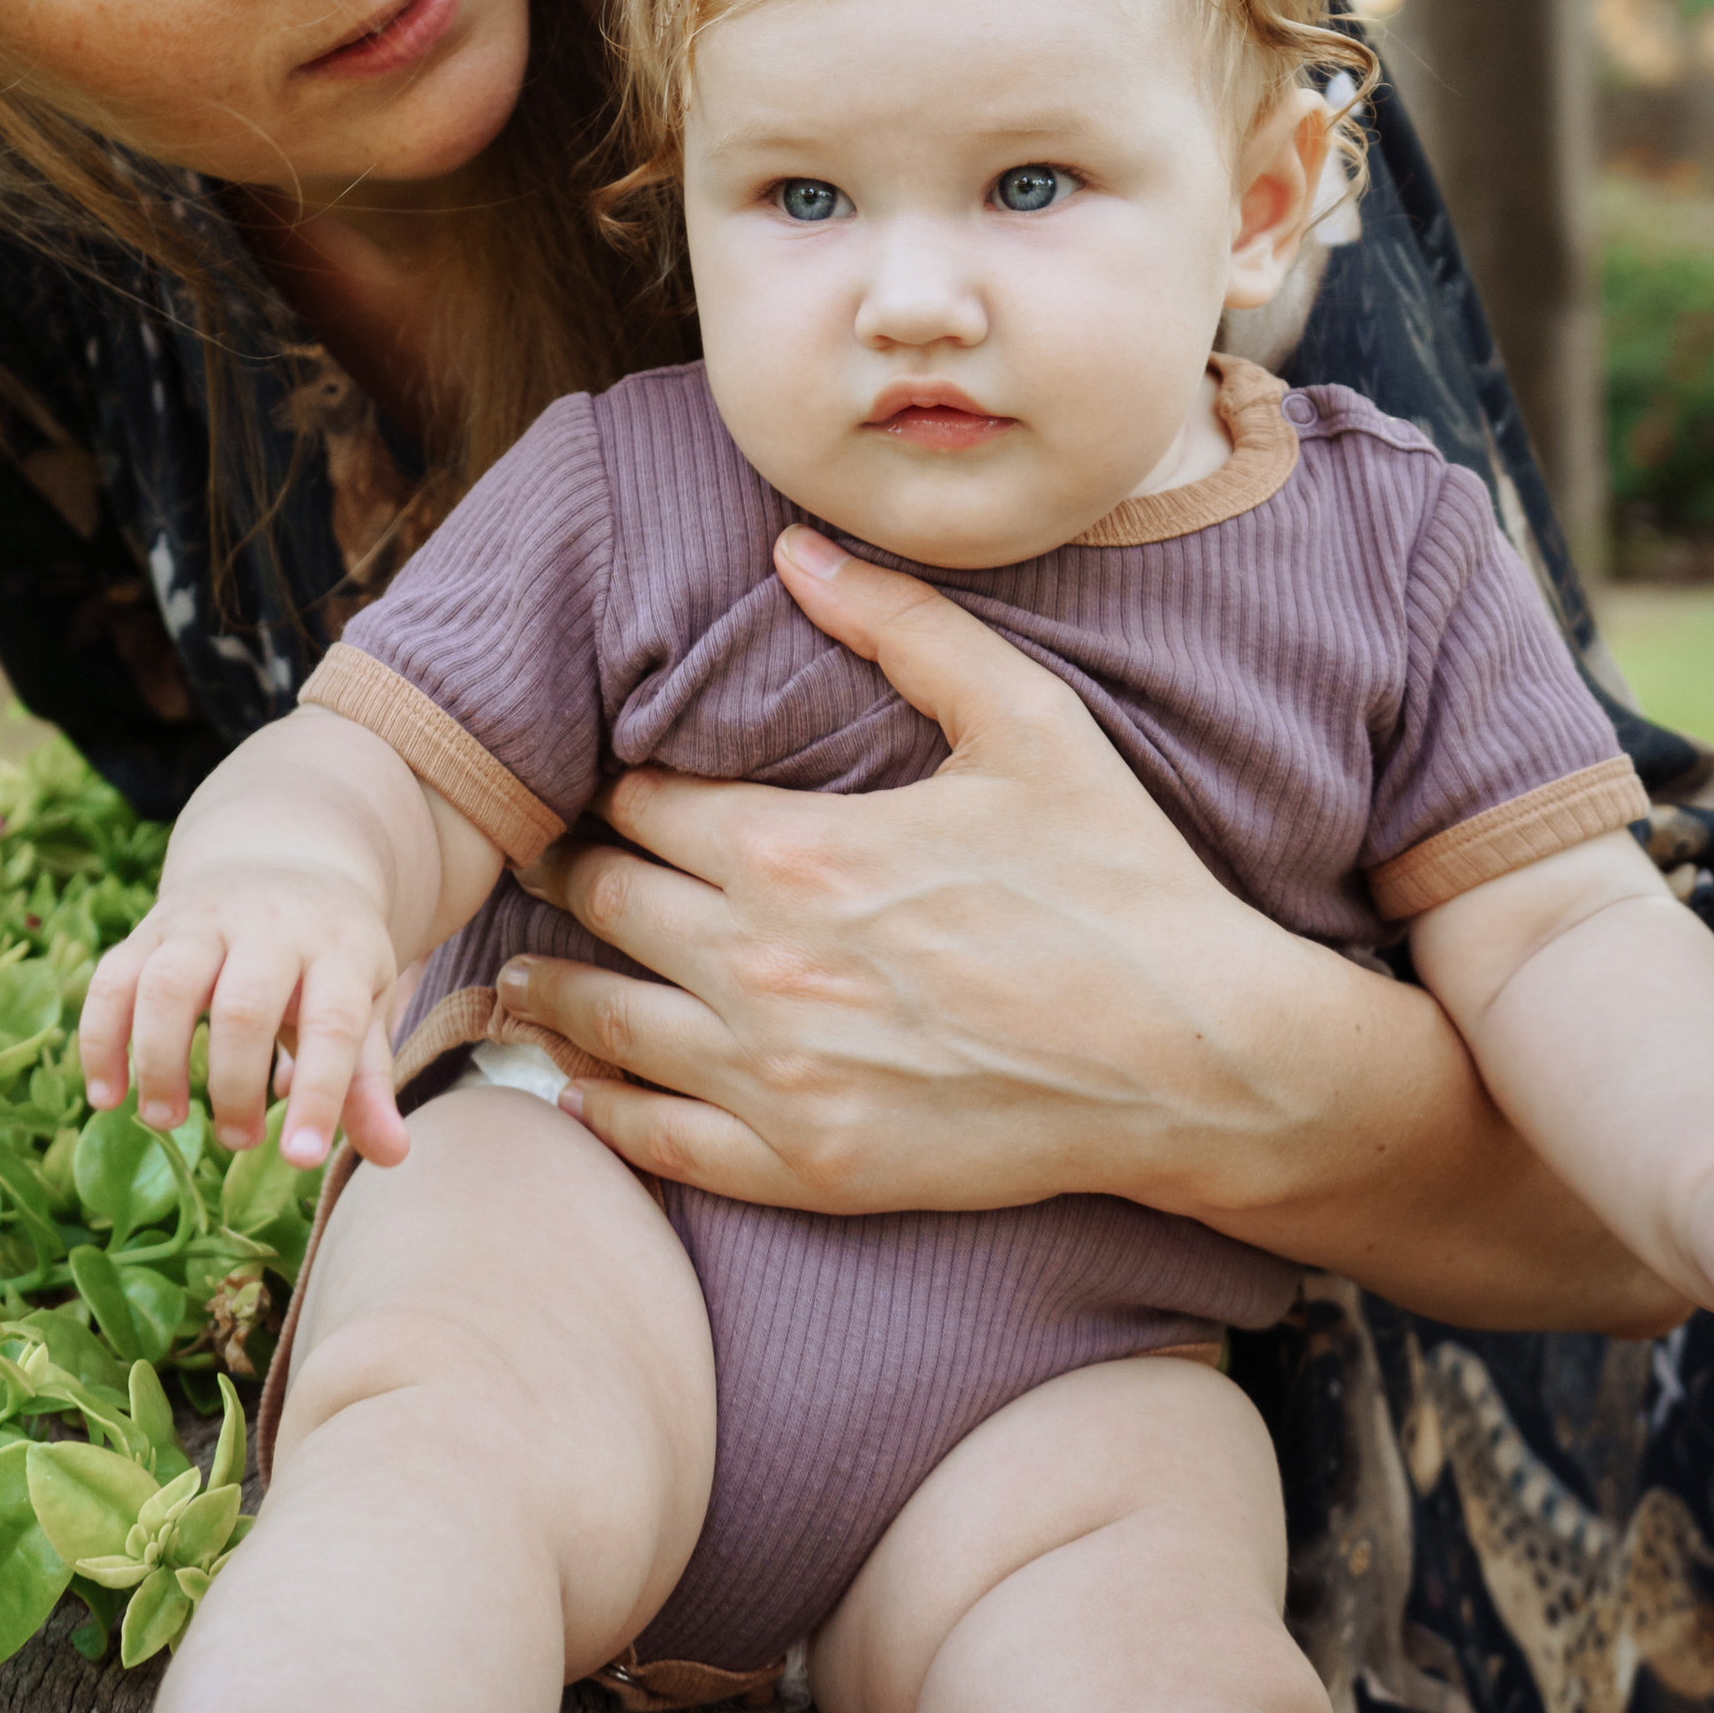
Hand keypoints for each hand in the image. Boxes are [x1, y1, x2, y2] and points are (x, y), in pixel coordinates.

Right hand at [79, 862, 405, 1173]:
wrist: (284, 856)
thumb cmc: (330, 957)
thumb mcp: (365, 1004)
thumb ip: (369, 1080)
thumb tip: (393, 1156)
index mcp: (339, 949)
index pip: (334, 1024)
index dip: (320, 1095)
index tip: (300, 1160)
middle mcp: (271, 926)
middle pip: (244, 1005)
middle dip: (233, 1084)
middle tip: (237, 1139)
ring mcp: (204, 920)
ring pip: (167, 984)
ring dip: (158, 1062)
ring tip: (166, 1119)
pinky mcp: (151, 926)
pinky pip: (113, 978)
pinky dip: (100, 1039)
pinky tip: (106, 1095)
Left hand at [489, 528, 1528, 1260]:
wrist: (1197, 1060)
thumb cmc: (1119, 883)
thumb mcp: (1027, 723)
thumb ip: (902, 627)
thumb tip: (792, 546)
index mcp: (798, 849)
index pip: (642, 803)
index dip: (611, 787)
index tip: (595, 783)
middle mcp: (762, 964)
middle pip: (607, 902)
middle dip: (571, 873)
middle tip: (541, 862)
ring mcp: (777, 1076)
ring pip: (606, 1021)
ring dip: (549, 990)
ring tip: (516, 976)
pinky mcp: (805, 1166)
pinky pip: (656, 1138)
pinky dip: (598, 1108)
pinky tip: (575, 1087)